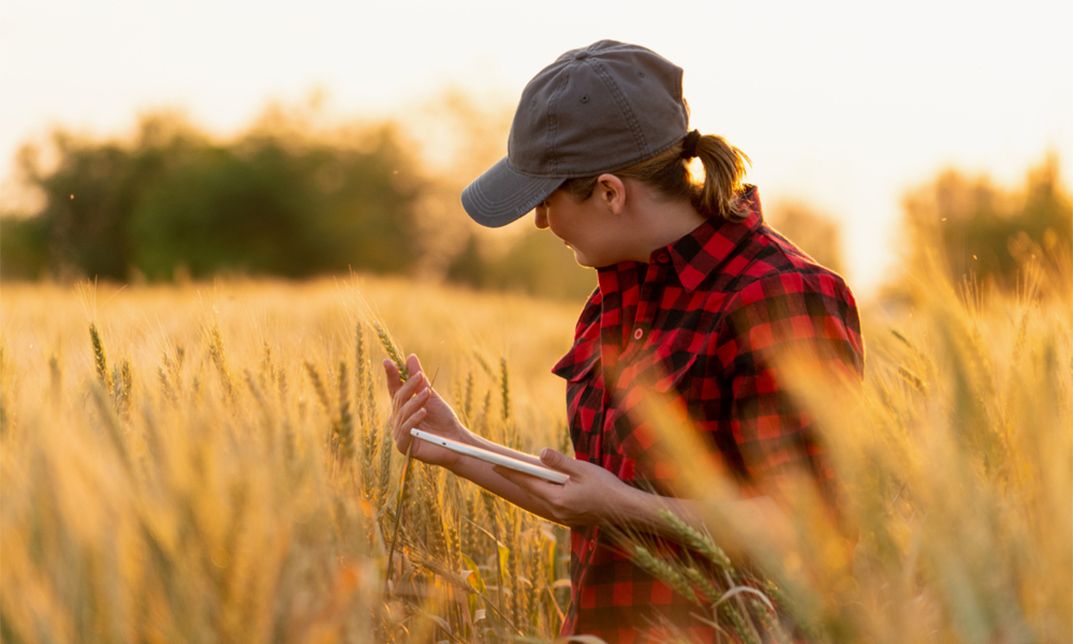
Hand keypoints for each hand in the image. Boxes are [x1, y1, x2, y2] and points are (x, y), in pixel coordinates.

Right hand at [384, 353, 470, 467]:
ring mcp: (398, 433)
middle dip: (409, 387)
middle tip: (420, 376)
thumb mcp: (431, 396)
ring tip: (428, 393)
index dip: (391, 376)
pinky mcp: (404, 446)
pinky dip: (414, 419)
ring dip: (415, 401)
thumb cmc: (443, 419)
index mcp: (401, 407)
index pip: (394, 389)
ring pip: (403, 413)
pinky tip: (423, 412)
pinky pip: (406, 430)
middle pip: (399, 399)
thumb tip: (410, 357)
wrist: (455, 440)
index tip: (388, 361)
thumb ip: (419, 380)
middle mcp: (397, 419)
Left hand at [492, 448, 633, 527]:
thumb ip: (560, 462)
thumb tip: (540, 454)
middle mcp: (556, 510)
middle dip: (519, 478)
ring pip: (542, 497)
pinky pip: (552, 502)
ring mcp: (563, 516)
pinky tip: (546, 483)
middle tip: (503, 465)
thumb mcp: (582, 470)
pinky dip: (546, 491)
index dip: (510, 472)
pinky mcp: (570, 517)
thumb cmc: (606, 487)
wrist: (624, 510)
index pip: (528, 483)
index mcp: (557, 498)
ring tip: (523, 472)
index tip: (495, 464)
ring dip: (533, 485)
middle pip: (532, 491)